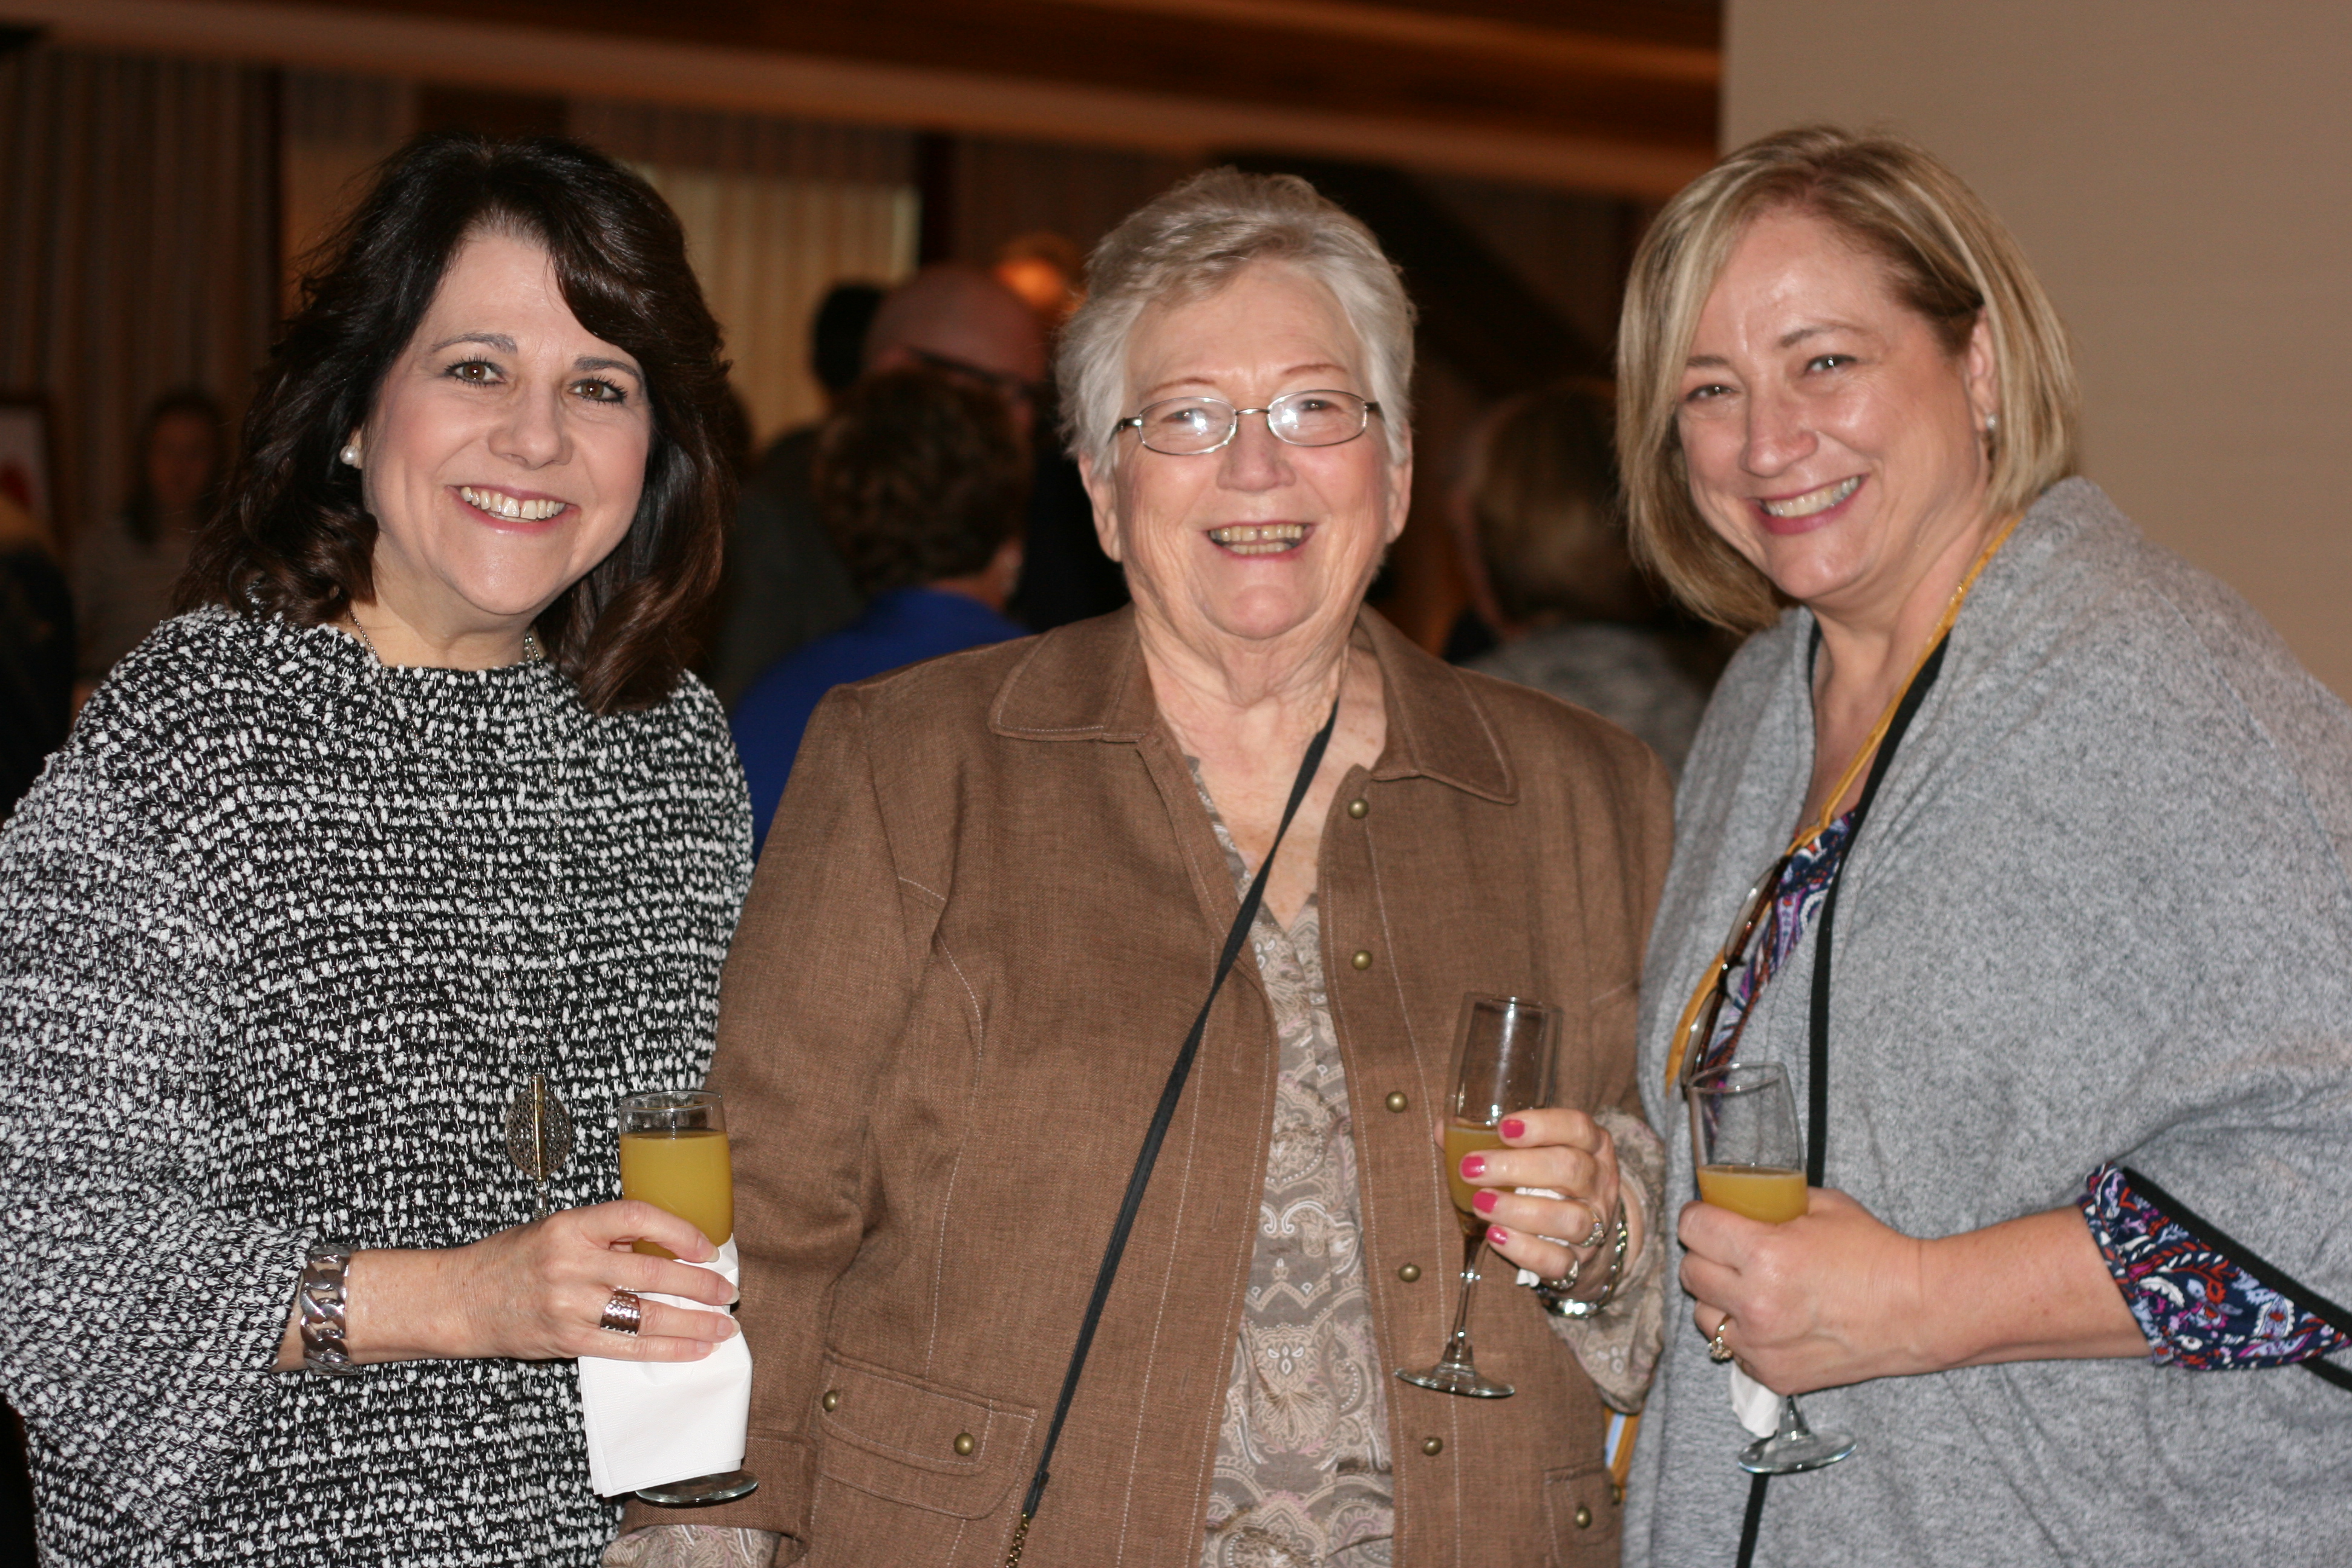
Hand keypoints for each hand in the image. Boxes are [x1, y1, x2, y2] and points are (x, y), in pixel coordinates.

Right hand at [340, 1201, 739, 1366]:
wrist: (457, 1300)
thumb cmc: (511, 1261)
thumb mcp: (556, 1230)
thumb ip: (605, 1236)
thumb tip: (666, 1246)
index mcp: (571, 1225)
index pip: (638, 1216)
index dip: (681, 1230)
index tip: (708, 1246)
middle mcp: (572, 1262)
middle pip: (653, 1271)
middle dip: (700, 1284)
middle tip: (728, 1291)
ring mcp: (570, 1304)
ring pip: (647, 1315)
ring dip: (693, 1323)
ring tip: (722, 1326)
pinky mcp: (567, 1339)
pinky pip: (627, 1347)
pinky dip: (666, 1350)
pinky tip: (692, 1349)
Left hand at [1454, 1109, 1640, 1288]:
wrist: (1584, 1235)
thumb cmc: (1550, 1181)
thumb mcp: (1538, 1152)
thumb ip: (1494, 1138)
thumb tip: (1445, 1130)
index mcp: (1592, 1145)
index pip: (1578, 1127)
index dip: (1543, 1125)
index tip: (1504, 1128)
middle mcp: (1599, 1182)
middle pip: (1569, 1169)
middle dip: (1516, 1167)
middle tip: (1472, 1168)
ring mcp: (1595, 1225)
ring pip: (1568, 1218)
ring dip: (1519, 1210)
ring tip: (1480, 1203)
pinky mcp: (1580, 1262)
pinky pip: (1558, 1260)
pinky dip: (1525, 1250)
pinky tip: (1495, 1236)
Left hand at [1679, 1186, 1926, 1394]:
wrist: (1918, 1311)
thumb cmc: (1874, 1253)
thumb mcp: (1822, 1205)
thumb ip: (1772, 1201)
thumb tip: (1737, 1196)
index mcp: (1763, 1253)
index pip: (1692, 1227)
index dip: (1698, 1217)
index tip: (1707, 1217)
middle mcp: (1754, 1303)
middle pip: (1690, 1271)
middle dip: (1706, 1255)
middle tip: (1728, 1251)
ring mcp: (1761, 1345)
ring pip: (1703, 1315)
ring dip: (1718, 1298)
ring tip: (1749, 1289)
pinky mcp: (1773, 1375)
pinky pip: (1731, 1350)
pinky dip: (1743, 1335)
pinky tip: (1770, 1321)